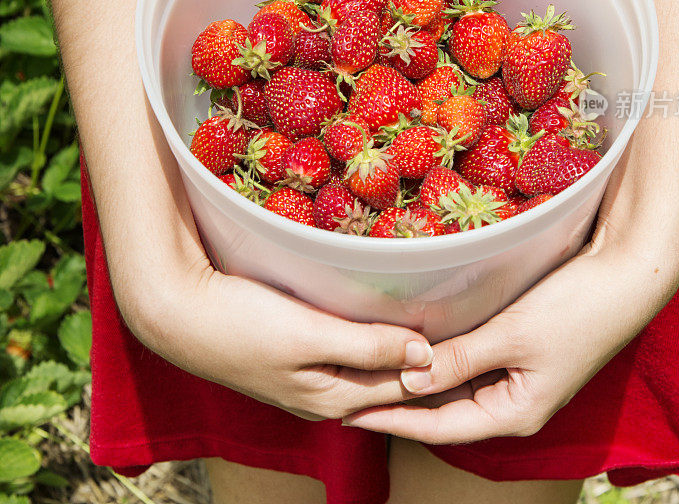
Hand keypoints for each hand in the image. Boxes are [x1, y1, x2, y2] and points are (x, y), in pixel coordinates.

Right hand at [120, 251, 432, 420]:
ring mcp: (306, 376)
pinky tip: (380, 320)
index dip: (437, 365)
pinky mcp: (293, 354)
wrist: (176, 312)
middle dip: (423, 361)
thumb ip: (367, 347)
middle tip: (463, 327)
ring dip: (398, 349)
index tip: (471, 339)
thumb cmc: (240, 322)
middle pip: (387, 379)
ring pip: (368, 366)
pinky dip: (371, 340)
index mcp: (330, 397)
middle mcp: (322, 394)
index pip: (402, 388)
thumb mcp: (308, 334)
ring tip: (433, 322)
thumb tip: (426, 358)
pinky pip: (346, 352)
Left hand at [342, 208, 678, 441]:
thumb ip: (461, 359)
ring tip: (372, 372)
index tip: (350, 412)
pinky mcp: (519, 350)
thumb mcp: (513, 335)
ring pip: (454, 386)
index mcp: (514, 413)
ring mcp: (516, 377)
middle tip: (350, 391)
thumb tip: (410, 381)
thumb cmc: (575, 309)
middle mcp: (512, 402)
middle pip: (444, 410)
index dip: (392, 419)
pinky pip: (469, 363)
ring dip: (417, 380)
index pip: (439, 426)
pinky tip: (415, 348)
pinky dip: (440, 359)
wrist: (626, 277)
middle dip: (398, 402)